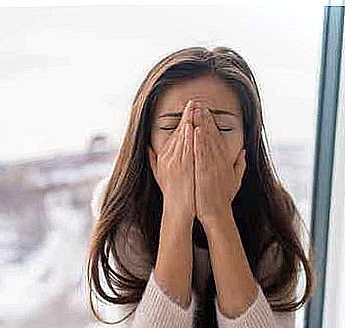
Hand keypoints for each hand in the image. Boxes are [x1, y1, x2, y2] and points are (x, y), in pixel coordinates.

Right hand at [148, 99, 195, 220]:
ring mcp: (175, 162)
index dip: (182, 120)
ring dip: (188, 121)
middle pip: (178, 132)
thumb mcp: (160, 175)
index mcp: (165, 157)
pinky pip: (186, 149)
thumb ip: (154, 160)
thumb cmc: (173, 194)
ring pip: (182, 137)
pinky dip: (189, 137)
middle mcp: (168, 157)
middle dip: (186, 115)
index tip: (189, 108)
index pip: (175, 134)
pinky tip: (192, 126)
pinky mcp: (182, 168)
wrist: (178, 209)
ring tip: (194, 108)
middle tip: (193, 101)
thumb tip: (149, 148)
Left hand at [192, 106, 245, 225]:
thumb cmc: (222, 198)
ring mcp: (213, 166)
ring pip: (207, 141)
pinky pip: (201, 154)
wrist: (216, 213)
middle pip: (212, 135)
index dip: (212, 122)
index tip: (205, 110)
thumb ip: (239, 164)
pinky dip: (199, 141)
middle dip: (205, 118)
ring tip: (196, 110)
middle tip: (198, 103)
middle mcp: (220, 160)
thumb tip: (244, 152)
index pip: (218, 137)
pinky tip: (195, 130)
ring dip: (202, 124)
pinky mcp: (205, 172)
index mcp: (225, 160)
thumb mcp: (234, 179)